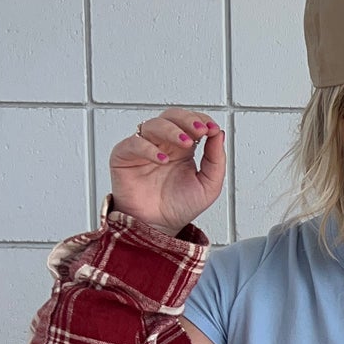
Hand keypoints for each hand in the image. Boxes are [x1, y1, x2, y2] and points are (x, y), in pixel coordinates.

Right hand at [109, 107, 225, 234]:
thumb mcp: (208, 185)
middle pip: (171, 117)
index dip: (201, 120)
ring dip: (171, 130)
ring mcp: (143, 148)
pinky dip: (148, 148)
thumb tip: (219, 134)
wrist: (159, 227)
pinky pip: (133, 144)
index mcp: (182, 147)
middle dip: (187, 119)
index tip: (212, 129)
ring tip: (185, 143)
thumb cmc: (179, 207)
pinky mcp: (124, 156)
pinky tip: (162, 159)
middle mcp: (162, 144)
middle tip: (200, 130)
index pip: (190, 122)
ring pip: (153, 125)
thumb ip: (216, 160)